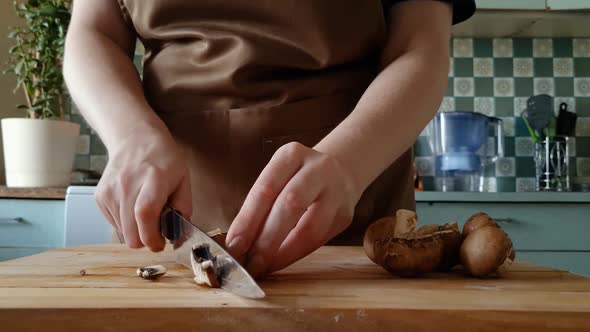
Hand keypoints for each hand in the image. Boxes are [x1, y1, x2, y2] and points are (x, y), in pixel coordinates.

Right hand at [95, 125, 191, 251]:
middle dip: (145, 240)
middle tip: (156, 231)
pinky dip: (126, 223)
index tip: (160, 243)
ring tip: (145, 212)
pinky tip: (133, 207)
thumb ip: (183, 207)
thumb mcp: (183, 179)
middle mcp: (127, 185)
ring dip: (136, 231)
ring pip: (122, 233)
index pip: (145, 214)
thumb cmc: (163, 159)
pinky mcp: (100, 197)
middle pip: (130, 231)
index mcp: (153, 179)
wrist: (134, 139)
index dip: (152, 236)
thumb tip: (178, 234)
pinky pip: (114, 224)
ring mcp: (110, 191)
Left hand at [225, 142, 361, 276]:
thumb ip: (259, 205)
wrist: (339, 171)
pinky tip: (280, 261)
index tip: (234, 246)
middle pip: (290, 204)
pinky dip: (296, 253)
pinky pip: (319, 240)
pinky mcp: (345, 214)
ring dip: (283, 252)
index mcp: (291, 155)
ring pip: (311, 227)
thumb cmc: (295, 179)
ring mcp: (336, 191)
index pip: (266, 188)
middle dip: (266, 239)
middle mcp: (318, 168)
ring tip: (264, 266)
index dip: (248, 220)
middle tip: (249, 263)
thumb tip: (237, 244)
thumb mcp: (277, 177)